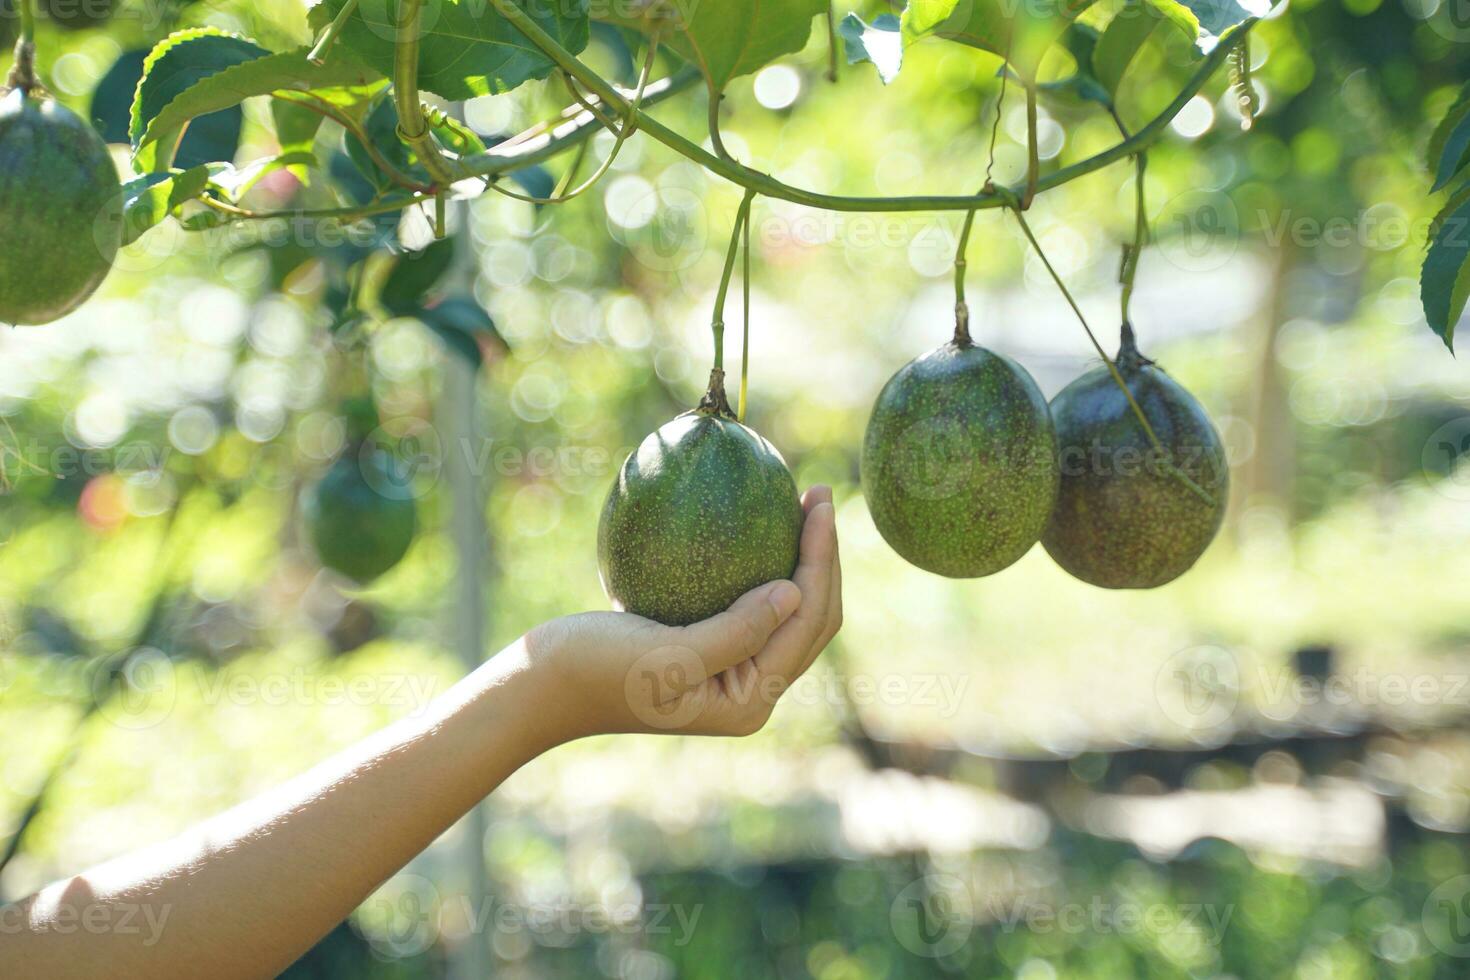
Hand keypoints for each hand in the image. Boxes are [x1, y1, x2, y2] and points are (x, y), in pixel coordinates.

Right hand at [528, 485, 842, 739]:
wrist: (541, 687)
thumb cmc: (594, 670)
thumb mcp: (666, 655)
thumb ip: (735, 632)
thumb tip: (793, 591)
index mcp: (750, 700)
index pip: (807, 622)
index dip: (822, 559)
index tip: (819, 501)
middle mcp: (750, 691)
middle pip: (811, 617)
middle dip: (824, 557)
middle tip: (821, 493)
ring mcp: (731, 673)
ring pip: (788, 611)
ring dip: (801, 559)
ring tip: (801, 504)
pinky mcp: (708, 651)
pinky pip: (751, 604)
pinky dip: (763, 565)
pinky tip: (754, 522)